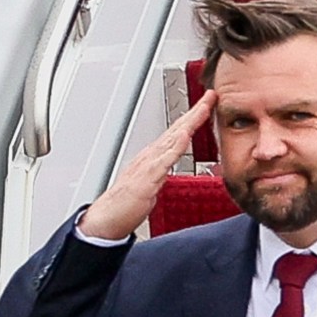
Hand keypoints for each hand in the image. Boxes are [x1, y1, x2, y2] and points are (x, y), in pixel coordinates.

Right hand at [78, 90, 217, 239]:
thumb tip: (170, 166)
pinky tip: (184, 136)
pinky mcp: (146, 179)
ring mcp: (148, 165)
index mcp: (153, 157)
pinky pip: (164, 160)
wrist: (106, 220)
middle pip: (176, 129)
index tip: (207, 105)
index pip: (176, 133)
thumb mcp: (151, 184)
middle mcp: (150, 156)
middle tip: (210, 96)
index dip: (192, 118)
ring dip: (188, 123)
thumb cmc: (126, 205)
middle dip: (195, 112)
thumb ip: (161, 172)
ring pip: (172, 139)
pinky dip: (175, 147)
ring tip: (202, 108)